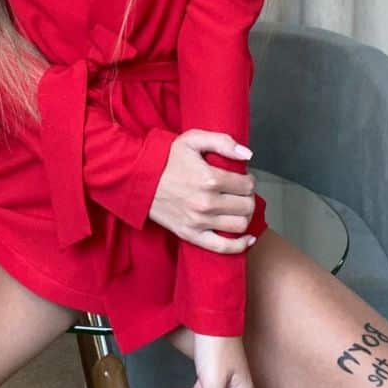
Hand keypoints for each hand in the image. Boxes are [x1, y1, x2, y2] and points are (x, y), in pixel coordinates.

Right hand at [149, 130, 256, 251]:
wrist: (139, 179)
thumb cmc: (166, 159)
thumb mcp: (192, 139)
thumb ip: (222, 141)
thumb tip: (247, 155)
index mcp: (209, 178)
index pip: (247, 185)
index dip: (248, 180)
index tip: (242, 178)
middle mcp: (206, 203)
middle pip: (246, 205)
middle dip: (248, 197)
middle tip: (240, 192)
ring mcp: (199, 222)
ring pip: (239, 225)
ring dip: (244, 216)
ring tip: (237, 208)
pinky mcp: (191, 235)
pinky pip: (223, 247)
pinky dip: (239, 245)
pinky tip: (247, 238)